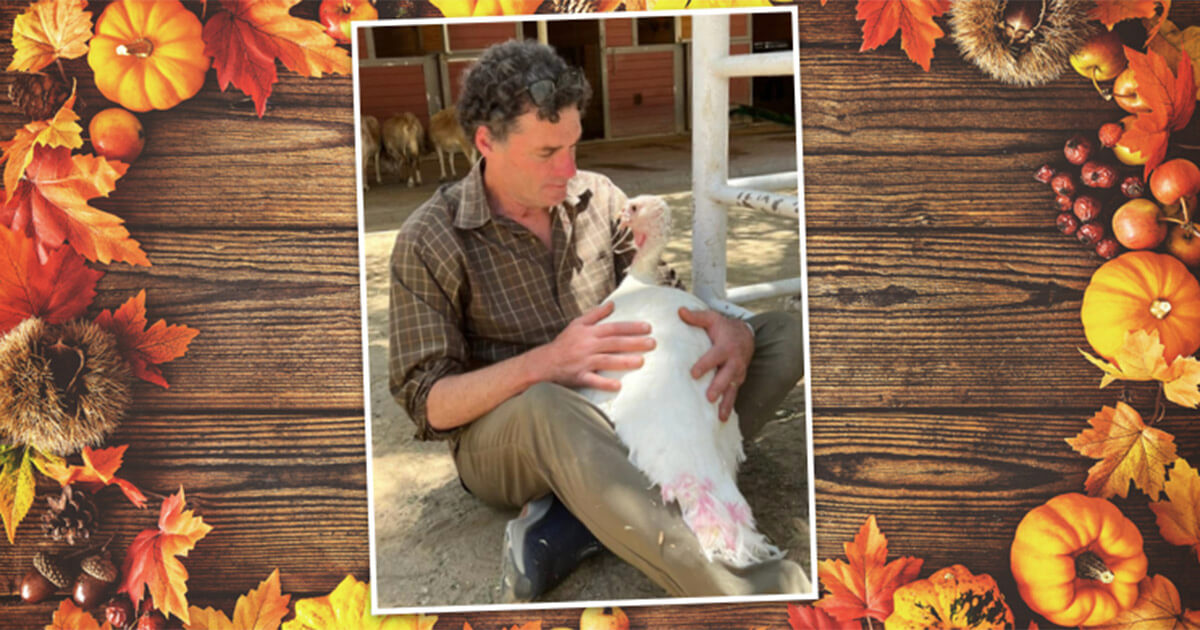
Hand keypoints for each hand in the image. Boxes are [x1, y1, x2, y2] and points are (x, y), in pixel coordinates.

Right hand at [540, 301, 654, 390]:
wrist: (543, 363)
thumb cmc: (563, 343)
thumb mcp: (577, 324)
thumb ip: (596, 314)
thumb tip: (612, 304)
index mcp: (589, 332)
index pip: (614, 328)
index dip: (631, 327)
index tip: (648, 328)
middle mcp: (588, 346)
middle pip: (614, 343)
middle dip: (634, 343)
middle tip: (653, 343)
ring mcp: (583, 362)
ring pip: (606, 361)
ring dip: (624, 361)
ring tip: (641, 361)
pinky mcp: (578, 376)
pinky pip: (592, 380)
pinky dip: (604, 383)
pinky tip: (618, 386)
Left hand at [678, 307, 753, 421]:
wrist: (746, 335)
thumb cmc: (724, 328)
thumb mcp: (712, 319)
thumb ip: (696, 317)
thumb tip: (679, 312)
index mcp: (725, 347)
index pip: (714, 357)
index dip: (705, 365)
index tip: (694, 374)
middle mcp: (734, 362)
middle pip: (726, 376)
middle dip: (719, 387)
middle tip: (709, 397)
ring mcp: (737, 373)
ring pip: (732, 389)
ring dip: (726, 403)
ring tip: (719, 417)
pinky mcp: (737, 381)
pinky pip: (734, 395)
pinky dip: (729, 407)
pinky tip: (722, 420)